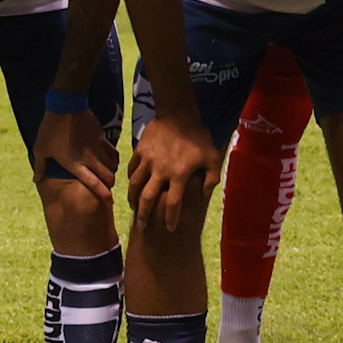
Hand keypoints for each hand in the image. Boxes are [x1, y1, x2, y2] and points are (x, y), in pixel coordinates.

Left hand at [35, 106, 116, 202]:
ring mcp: (97, 147)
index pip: (94, 182)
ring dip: (112, 171)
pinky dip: (114, 158)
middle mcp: (89, 158)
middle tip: (107, 186)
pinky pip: (113, 151)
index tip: (108, 199)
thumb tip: (36, 180)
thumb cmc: (51, 129)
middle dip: (110, 184)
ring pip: (112, 164)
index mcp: (75, 164)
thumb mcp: (41, 149)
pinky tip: (111, 160)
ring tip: (109, 174)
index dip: (103, 193)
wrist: (66, 106)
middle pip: (108, 175)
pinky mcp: (101, 137)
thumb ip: (40, 167)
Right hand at [126, 111, 222, 232]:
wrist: (179, 113)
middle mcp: (160, 171)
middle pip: (148, 198)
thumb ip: (211, 178)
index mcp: (179, 175)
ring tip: (133, 209)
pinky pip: (131, 170)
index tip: (170, 229)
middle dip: (144, 215)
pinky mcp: (140, 151)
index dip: (171, 218)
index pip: (173, 204)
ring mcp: (148, 161)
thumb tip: (205, 195)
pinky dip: (130, 180)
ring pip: (135, 185)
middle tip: (142, 227)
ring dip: (133, 200)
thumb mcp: (212, 157)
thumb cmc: (198, 137)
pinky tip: (132, 186)